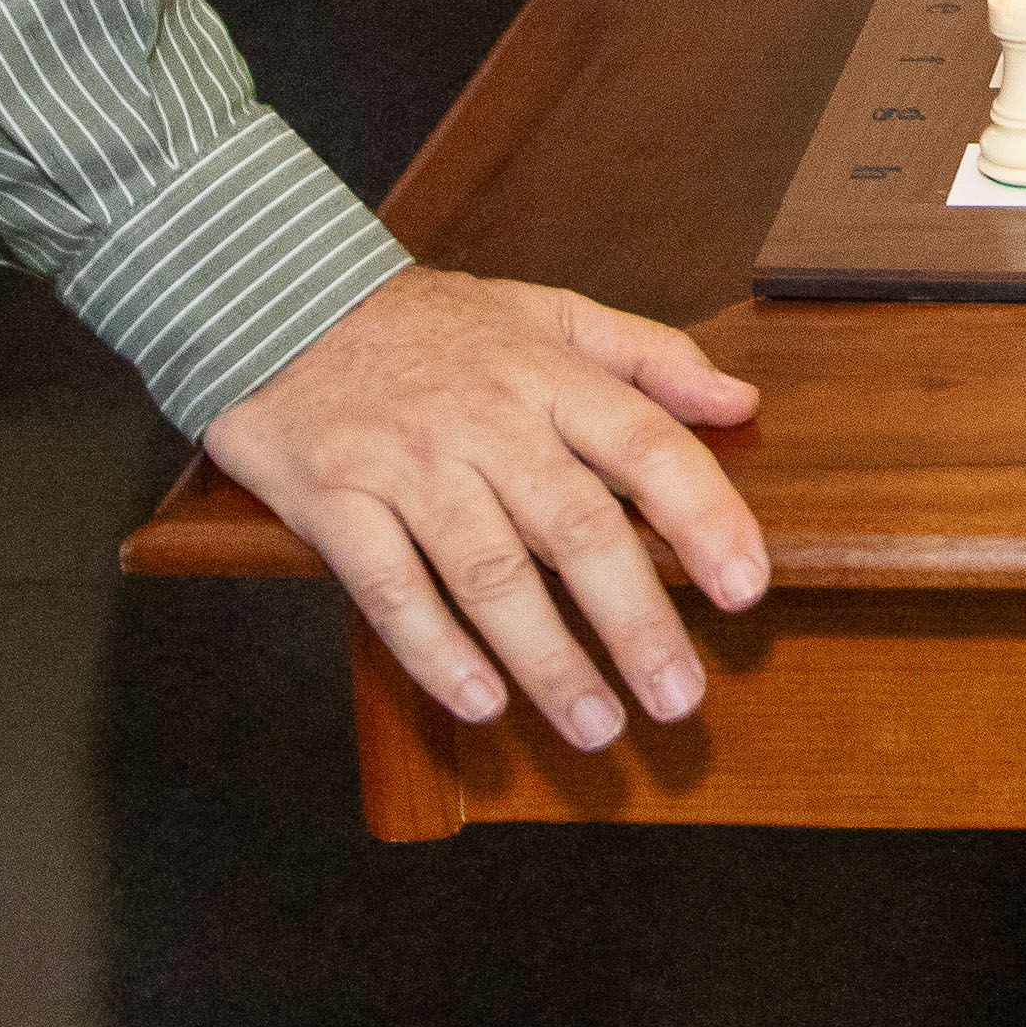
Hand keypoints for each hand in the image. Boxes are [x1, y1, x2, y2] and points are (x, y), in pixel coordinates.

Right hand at [203, 269, 767, 747]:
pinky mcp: (333, 500)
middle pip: (574, 527)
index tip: (747, 589)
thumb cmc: (431, 325)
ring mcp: (405, 462)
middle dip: (635, 621)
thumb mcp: (548, 313)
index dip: (704, 518)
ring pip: (487, 572)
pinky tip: (483, 701)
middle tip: (680, 698)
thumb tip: (741, 404)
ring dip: (547, 658)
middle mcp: (483, 420)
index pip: (645, 445)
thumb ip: (650, 358)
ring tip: (597, 726)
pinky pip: (390, 588)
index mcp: (546, 373)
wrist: (278, 300)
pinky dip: (436, 650)